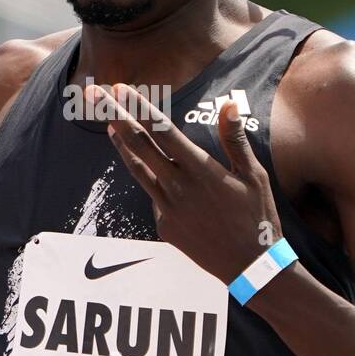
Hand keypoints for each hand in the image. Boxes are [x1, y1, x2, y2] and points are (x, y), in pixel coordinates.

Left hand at [89, 82, 282, 284]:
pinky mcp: (164, 226)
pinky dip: (152, 180)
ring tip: (109, 127)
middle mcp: (178, 187)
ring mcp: (167, 208)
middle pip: (139, 145)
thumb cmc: (258, 217)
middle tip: (96, 95)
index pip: (163, 130)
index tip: (121, 88)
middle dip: (116, 116)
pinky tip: (159, 174)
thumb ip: (235, 139)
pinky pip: (154, 196)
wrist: (249, 267)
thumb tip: (230, 105)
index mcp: (201, 170)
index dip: (139, 107)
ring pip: (138, 170)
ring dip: (122, 146)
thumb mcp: (254, 175)